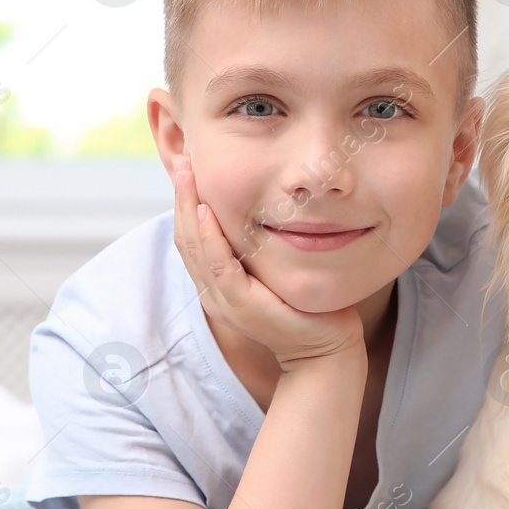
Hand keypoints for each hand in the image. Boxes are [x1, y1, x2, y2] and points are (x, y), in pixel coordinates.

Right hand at [170, 154, 363, 371]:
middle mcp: (213, 293)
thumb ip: (258, 246)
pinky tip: (207, 210)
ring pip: (195, 249)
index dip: (185, 203)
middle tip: (184, 160)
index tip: (188, 167)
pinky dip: (210, 237)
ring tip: (187, 174)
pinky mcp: (243, 306)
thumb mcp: (273, 268)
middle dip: (181, 198)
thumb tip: (260, 207)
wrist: (326, 348)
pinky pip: (219, 266)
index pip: (190, 238)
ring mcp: (225, 301)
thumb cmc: (306, 305)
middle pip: (185, 238)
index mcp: (217, 284)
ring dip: (188, 209)